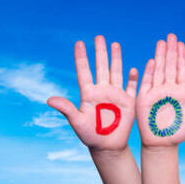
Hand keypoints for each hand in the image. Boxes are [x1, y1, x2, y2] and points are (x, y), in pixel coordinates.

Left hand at [47, 36, 138, 150]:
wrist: (107, 147)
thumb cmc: (89, 135)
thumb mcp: (77, 122)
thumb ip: (66, 109)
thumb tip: (49, 99)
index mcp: (88, 94)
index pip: (84, 71)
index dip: (82, 57)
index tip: (79, 43)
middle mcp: (102, 91)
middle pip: (101, 67)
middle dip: (100, 52)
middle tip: (99, 37)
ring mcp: (116, 95)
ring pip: (116, 72)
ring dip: (116, 58)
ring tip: (115, 44)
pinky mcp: (128, 102)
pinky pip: (132, 87)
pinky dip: (134, 78)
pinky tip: (135, 67)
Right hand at [136, 34, 184, 145]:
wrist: (160, 143)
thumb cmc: (177, 134)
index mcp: (182, 93)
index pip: (183, 71)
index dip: (182, 58)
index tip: (181, 44)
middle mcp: (170, 89)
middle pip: (170, 66)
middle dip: (171, 51)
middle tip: (171, 36)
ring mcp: (157, 92)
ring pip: (159, 70)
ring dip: (160, 56)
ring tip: (161, 42)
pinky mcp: (145, 98)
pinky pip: (147, 81)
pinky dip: (149, 71)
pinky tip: (151, 61)